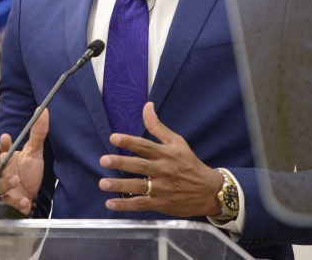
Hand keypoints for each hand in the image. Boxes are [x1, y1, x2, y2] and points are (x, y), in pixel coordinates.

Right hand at [0, 108, 48, 215]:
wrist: (29, 198)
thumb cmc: (29, 174)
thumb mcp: (36, 153)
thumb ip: (38, 133)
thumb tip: (43, 111)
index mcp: (8, 159)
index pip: (2, 150)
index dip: (3, 144)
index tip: (6, 137)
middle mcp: (3, 173)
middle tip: (5, 158)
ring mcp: (4, 189)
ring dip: (7, 182)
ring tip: (16, 180)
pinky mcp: (8, 204)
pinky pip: (8, 203)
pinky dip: (16, 202)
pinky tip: (24, 201)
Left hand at [98, 102, 223, 216]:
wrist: (209, 191)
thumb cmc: (189, 163)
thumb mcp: (177, 142)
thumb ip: (158, 127)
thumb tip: (147, 106)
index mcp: (166, 154)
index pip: (145, 146)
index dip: (129, 141)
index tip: (113, 138)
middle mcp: (163, 170)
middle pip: (139, 166)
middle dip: (121, 163)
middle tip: (104, 160)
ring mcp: (162, 189)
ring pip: (138, 187)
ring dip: (119, 185)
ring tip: (102, 183)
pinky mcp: (161, 204)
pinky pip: (141, 204)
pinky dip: (126, 205)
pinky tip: (110, 203)